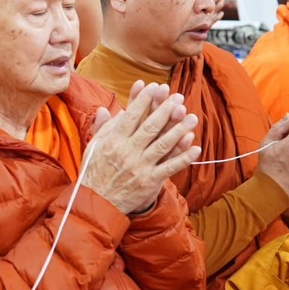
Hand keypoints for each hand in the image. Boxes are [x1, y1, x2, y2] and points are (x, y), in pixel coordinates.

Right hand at [81, 82, 201, 214]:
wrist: (97, 203)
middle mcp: (127, 151)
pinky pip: (169, 167)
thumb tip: (106, 109)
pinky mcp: (149, 181)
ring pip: (163, 144)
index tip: (155, 86)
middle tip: (178, 97)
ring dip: (179, 130)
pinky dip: (183, 158)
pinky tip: (195, 148)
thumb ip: (102, 128)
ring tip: (192, 117)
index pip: (131, 116)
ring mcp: (140, 167)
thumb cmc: (94, 172)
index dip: (144, 100)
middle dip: (166, 110)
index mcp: (113, 141)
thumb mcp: (93, 147)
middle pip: (150, 127)